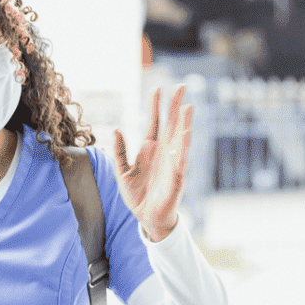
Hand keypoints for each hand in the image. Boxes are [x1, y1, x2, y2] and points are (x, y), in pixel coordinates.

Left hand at [112, 85, 192, 242]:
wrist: (147, 217)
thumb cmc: (137, 195)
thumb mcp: (122, 172)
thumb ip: (120, 151)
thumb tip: (116, 130)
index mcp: (149, 149)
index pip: (154, 122)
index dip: (155, 106)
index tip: (158, 88)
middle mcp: (163, 152)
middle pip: (171, 124)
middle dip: (175, 106)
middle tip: (182, 86)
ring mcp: (171, 163)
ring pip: (179, 138)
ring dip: (184, 123)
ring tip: (187, 107)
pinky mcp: (176, 177)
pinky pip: (181, 159)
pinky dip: (183, 147)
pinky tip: (185, 134)